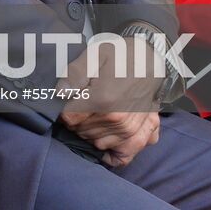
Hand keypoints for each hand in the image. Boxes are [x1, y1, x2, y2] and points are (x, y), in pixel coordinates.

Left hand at [58, 34, 163, 167]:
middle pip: (81, 131)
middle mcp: (118, 120)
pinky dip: (112, 152)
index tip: (68, 100)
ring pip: (97, 143)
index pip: (69, 118)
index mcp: (103, 101)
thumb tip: (60, 92)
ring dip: (91, 132)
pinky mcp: (144, 136)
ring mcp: (132, 131)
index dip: (64, 108)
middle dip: (76, 120)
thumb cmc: (120, 56)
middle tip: (82, 104)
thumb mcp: (94, 55)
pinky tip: (105, 139)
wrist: (150, 59)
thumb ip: (75, 74)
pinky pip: (123, 157)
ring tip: (95, 114)